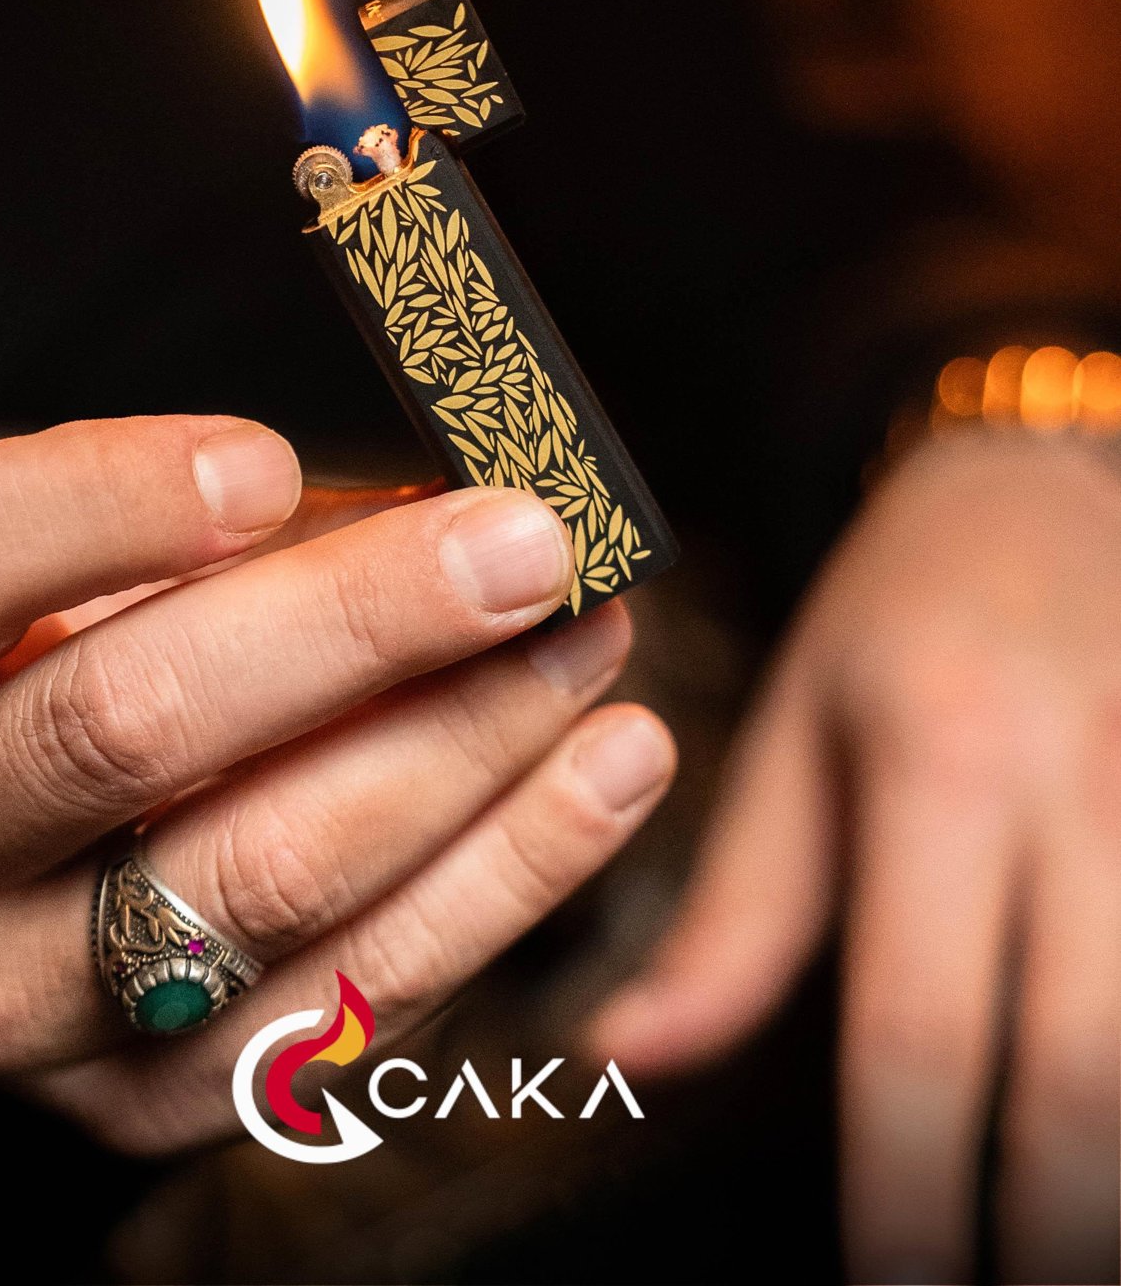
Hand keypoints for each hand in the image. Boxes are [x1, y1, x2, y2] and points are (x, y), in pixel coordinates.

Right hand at [0, 414, 673, 1153]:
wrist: (21, 874)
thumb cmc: (82, 656)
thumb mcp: (101, 558)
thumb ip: (233, 522)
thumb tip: (463, 504)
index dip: (103, 503)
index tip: (272, 456)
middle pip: (127, 723)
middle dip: (359, 625)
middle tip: (525, 548)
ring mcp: (18, 998)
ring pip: (267, 874)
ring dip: (468, 746)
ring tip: (593, 643)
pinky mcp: (150, 1103)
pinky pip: (355, 998)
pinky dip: (510, 875)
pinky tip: (605, 773)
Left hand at [592, 434, 1119, 1282]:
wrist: (1043, 486)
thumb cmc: (899, 617)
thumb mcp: (799, 737)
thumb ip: (733, 915)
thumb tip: (622, 1058)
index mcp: (941, 761)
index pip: (920, 1031)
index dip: (908, 1192)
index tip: (892, 1283)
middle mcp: (1080, 789)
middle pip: (1081, 1076)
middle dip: (1047, 1229)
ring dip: (1115, 1176)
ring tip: (1057, 1247)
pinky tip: (1109, 1140)